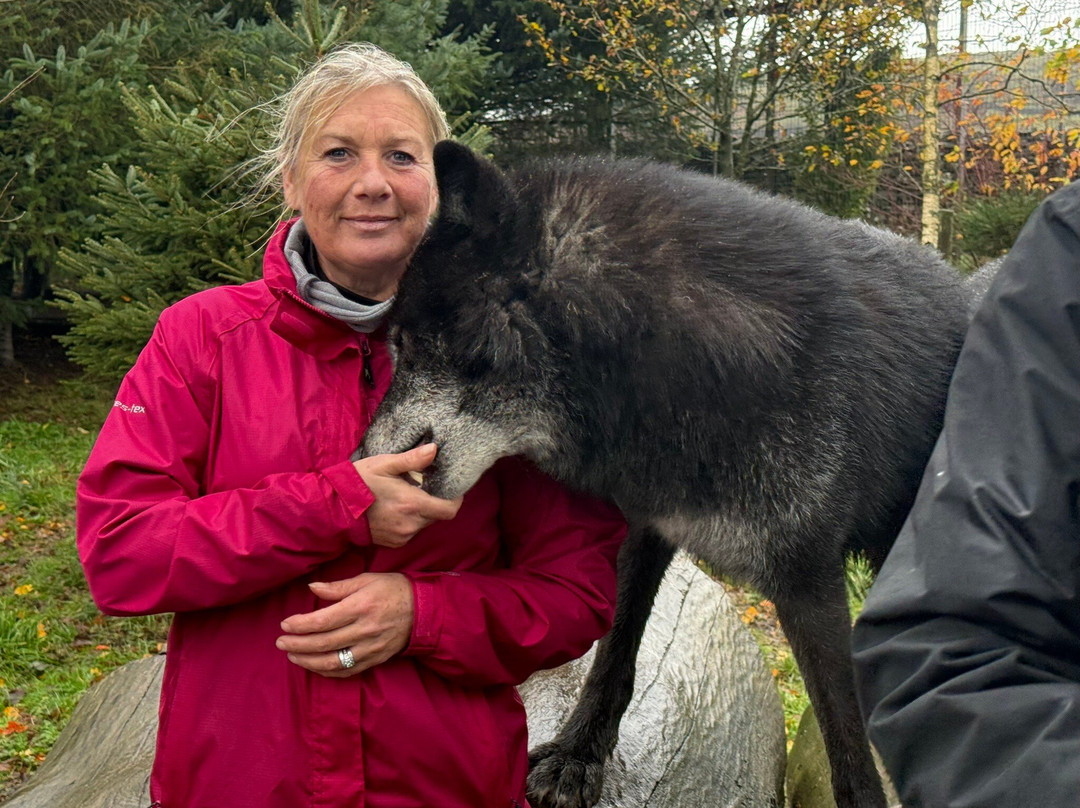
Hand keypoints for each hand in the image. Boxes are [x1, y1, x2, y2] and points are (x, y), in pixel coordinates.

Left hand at [276, 573, 413, 677]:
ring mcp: (370, 648)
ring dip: (308, 661)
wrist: (424, 610)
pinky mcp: (375, 659)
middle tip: (280, 643)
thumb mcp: (367, 580)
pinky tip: (314, 666)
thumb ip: (338, 587)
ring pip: (333, 661)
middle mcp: (364, 630)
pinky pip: (347, 670)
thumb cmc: (393, 589)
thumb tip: (311, 588)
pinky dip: (327, 671)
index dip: (300, 625)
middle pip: (323, 643)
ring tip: (292, 656)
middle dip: (297, 644)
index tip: (285, 624)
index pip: (323, 621)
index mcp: (360, 607)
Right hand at [352, 443, 461, 547]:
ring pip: (424, 524)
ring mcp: (402, 536)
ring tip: (405, 496)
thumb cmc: (358, 483)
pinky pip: (411, 532)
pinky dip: (409, 521)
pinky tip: (395, 509)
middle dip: (435, 501)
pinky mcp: (394, 543)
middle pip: (437, 516)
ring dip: (421, 511)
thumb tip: (434, 449)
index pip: (450, 510)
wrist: (333, 509)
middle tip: (422, 486)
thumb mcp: (384, 464)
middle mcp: (410, 524)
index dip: (455, 499)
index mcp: (412, 504)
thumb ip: (412, 459)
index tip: (451, 488)